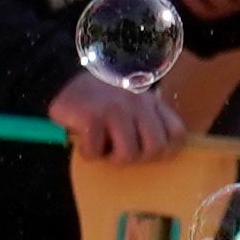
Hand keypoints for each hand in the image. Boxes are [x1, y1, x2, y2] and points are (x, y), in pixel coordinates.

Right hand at [53, 69, 185, 161]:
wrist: (63, 82)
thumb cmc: (100, 101)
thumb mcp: (132, 105)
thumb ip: (148, 120)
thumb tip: (162, 152)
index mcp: (151, 102)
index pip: (176, 132)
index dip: (166, 149)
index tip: (148, 152)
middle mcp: (138, 105)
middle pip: (155, 148)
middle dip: (137, 157)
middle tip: (119, 151)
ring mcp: (115, 111)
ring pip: (127, 154)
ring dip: (111, 158)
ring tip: (101, 146)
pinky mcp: (91, 118)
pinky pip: (95, 152)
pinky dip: (87, 152)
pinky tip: (83, 141)